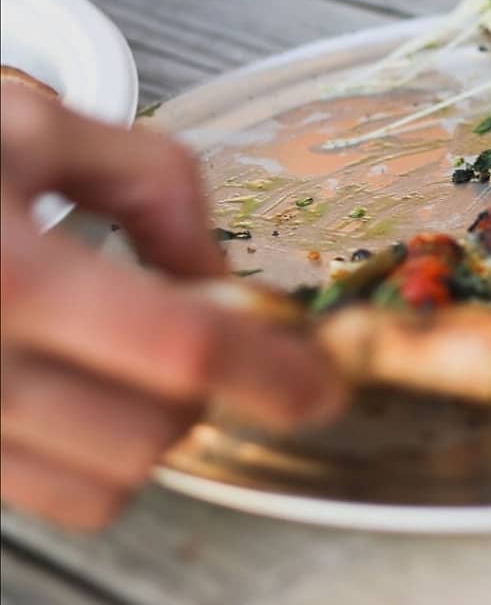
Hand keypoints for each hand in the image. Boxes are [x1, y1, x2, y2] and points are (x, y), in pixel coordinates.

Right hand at [1, 88, 346, 528]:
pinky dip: (89, 454)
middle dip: (206, 391)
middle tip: (201, 334)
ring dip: (149, 429)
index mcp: (4, 274)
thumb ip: (151, 184)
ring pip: (101, 487)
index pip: (177, 347)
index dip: (268, 370)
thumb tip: (215, 269)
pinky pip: (42, 497)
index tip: (323, 384)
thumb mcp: (40, 129)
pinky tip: (75, 384)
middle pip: (150, 434)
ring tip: (126, 356)